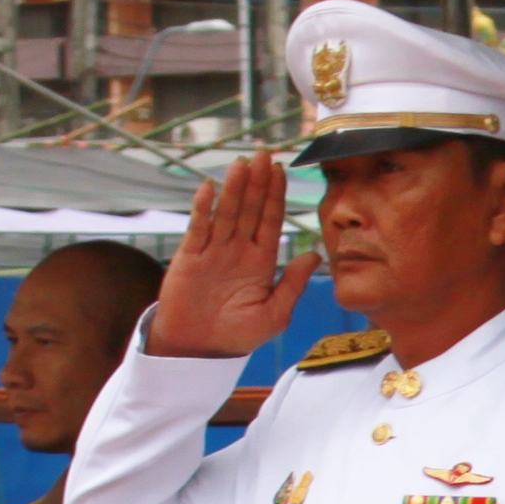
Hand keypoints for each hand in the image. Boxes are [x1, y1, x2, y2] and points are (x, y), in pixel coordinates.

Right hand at [149, 152, 313, 358]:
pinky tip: (210, 188)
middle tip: (264, 153)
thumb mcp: (274, 313)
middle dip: (257, 182)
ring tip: (242, 163)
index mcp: (261, 260)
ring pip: (226, 212)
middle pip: (250, 209)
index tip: (283, 170)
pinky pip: (198, 228)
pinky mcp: (190, 256)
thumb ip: (292, 283)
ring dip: (234, 188)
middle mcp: (238, 249)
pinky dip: (203, 208)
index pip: (271, 220)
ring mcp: (213, 250)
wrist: (201, 350)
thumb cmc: (239, 334)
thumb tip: (314, 254)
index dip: (277, 195)